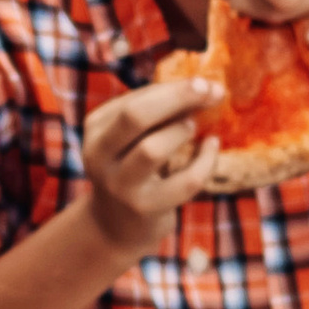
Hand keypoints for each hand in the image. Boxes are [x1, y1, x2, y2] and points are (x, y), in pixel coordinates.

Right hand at [79, 77, 219, 259]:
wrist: (116, 227)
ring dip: (181, 132)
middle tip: (212, 90)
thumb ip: (156, 112)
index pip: (134, 100)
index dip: (173, 88)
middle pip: (134, 116)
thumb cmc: (132, 169)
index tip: (206, 81)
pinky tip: (212, 147)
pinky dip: (206, 161)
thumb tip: (204, 87)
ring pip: (152, 149)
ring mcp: (120, 185)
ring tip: (194, 127)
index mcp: (96, 129)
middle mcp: (99, 156)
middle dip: (177, 97)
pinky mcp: (145, 209)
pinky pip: (184, 181)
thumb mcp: (131, 138)